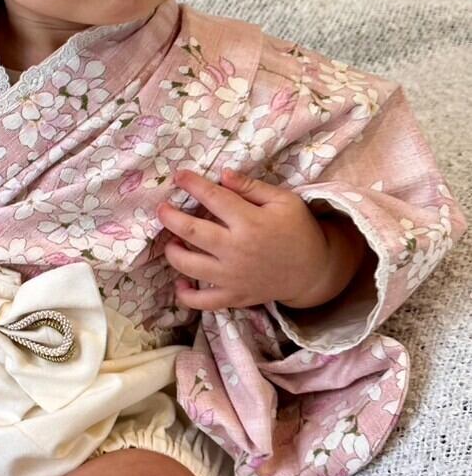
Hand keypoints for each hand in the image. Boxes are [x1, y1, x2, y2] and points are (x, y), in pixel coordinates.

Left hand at [158, 167, 330, 311]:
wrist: (313, 271)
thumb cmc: (298, 230)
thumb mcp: (283, 201)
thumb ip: (251, 187)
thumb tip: (222, 174)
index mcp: (250, 222)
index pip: (213, 198)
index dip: (193, 184)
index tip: (178, 175)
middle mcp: (237, 250)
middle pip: (191, 232)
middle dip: (170, 217)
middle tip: (162, 209)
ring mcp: (232, 276)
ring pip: (188, 265)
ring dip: (172, 252)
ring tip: (171, 242)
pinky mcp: (233, 296)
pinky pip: (202, 301)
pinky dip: (185, 295)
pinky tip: (181, 283)